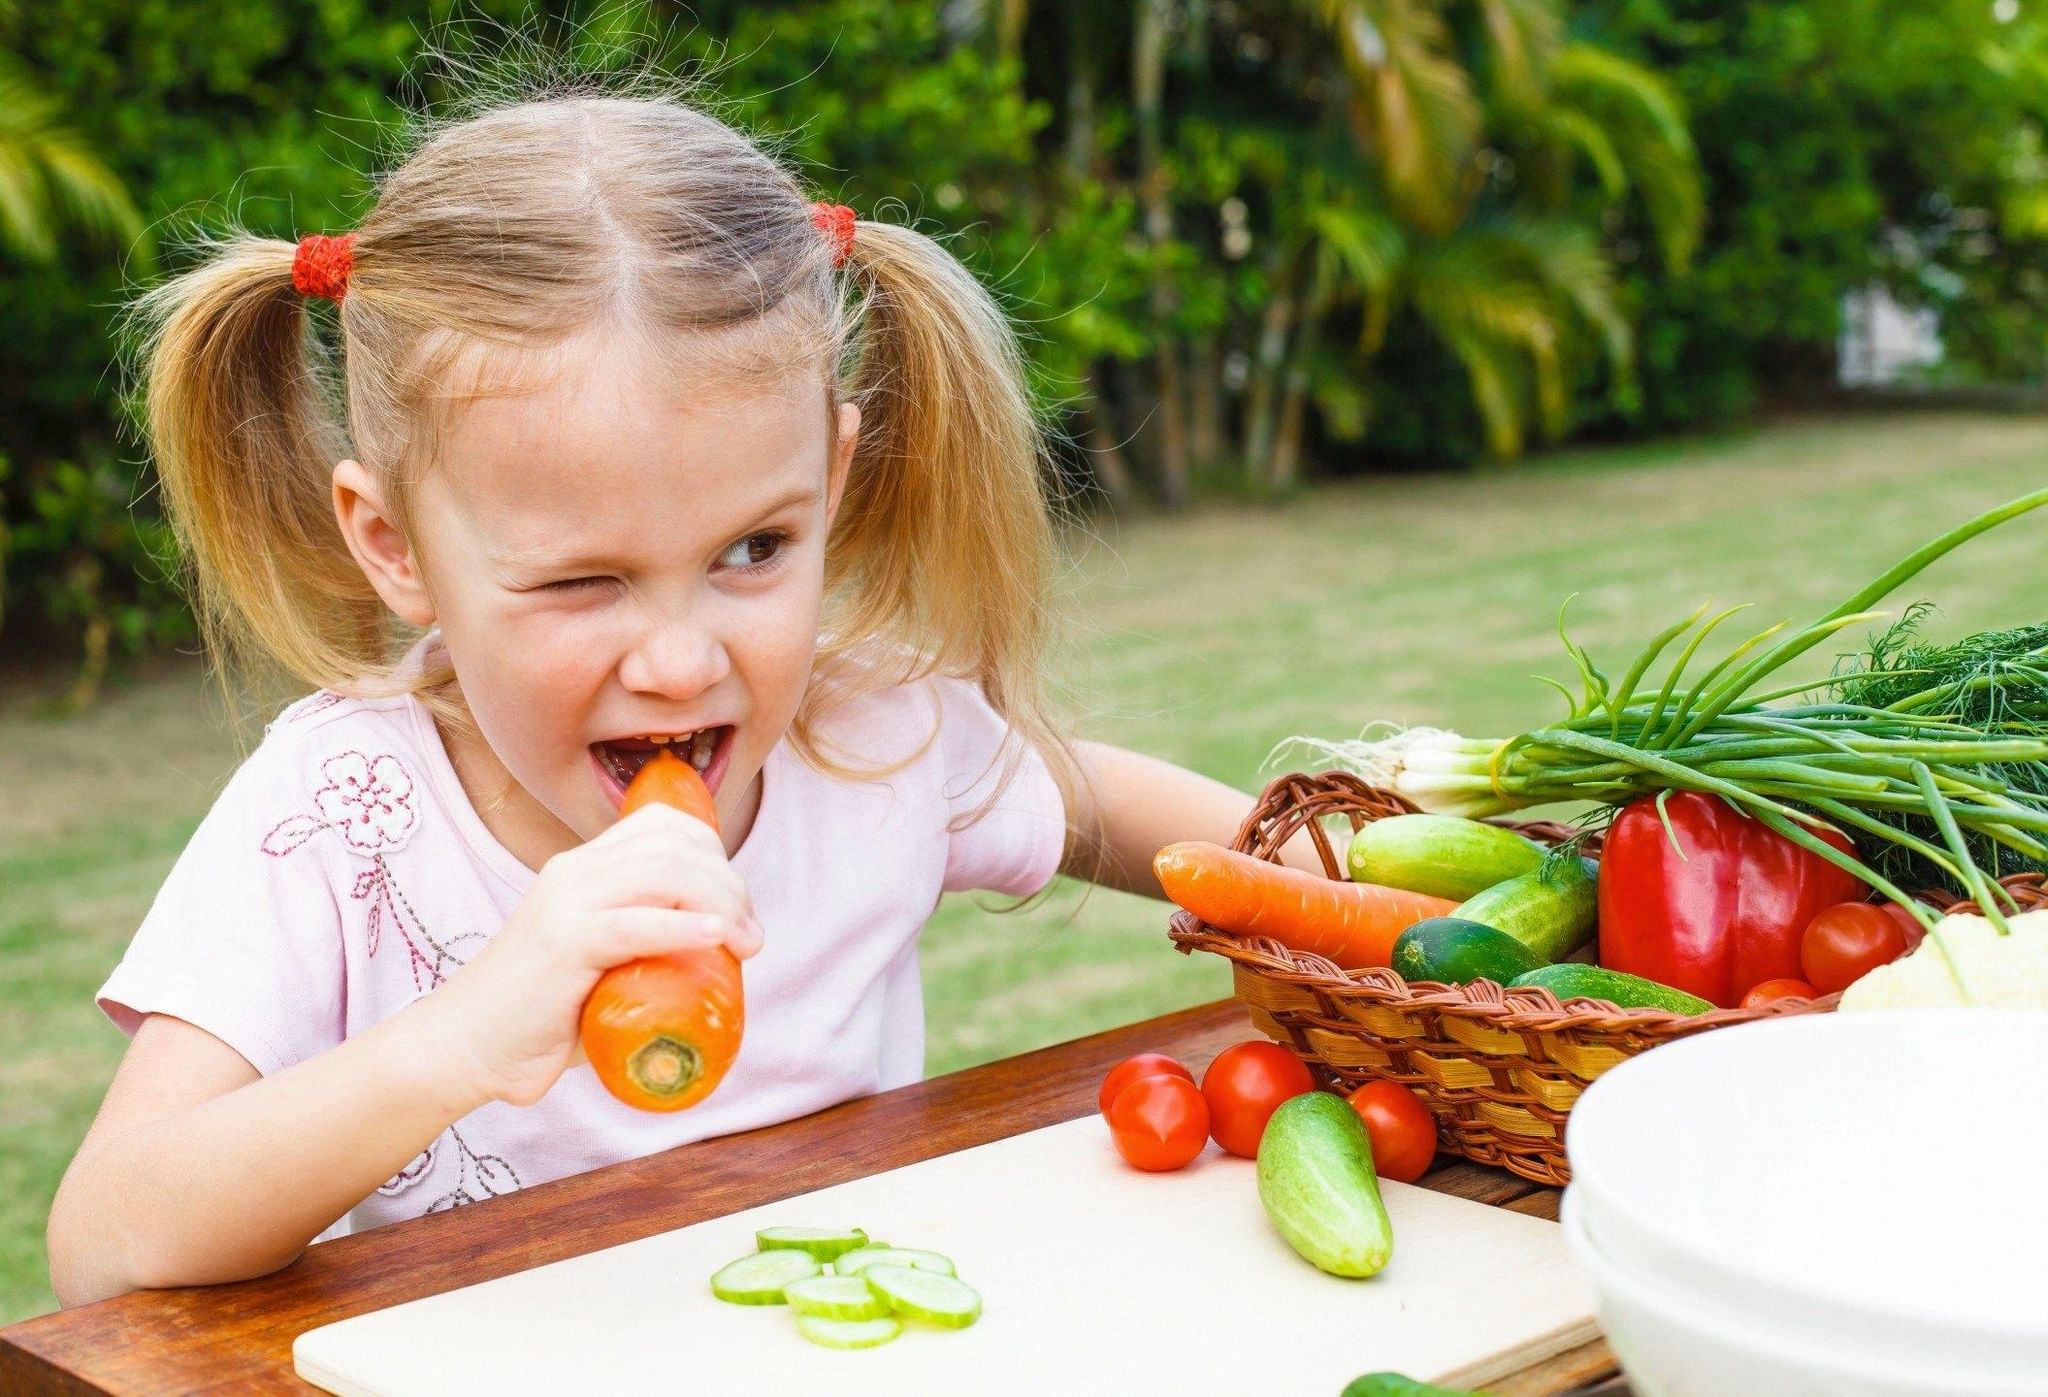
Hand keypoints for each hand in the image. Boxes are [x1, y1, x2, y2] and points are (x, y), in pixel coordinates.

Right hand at [408, 804, 762, 1107]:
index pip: (665, 826)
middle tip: (750, 937)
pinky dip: (684, 927)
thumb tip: (720, 963)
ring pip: (665, 874)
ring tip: (745, 943)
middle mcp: (574, 871)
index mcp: (584, 866)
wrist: (464, 1045)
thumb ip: (645, 946)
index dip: (715, 854)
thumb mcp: (602, 960)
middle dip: (730, 884)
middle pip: (676, 846)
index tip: (737, 908)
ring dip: (721, 903)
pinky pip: (635, 924)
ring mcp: (566, 904)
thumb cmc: (543, 1014)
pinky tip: (717, 938)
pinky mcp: (562, 945)